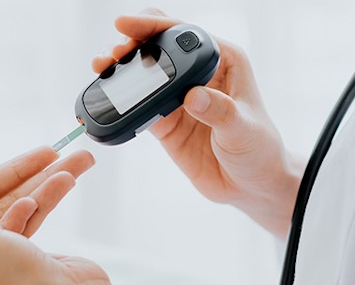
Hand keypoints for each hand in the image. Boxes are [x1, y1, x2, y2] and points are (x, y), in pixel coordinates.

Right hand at [94, 9, 302, 237]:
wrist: (249, 185)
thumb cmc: (259, 150)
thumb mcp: (244, 129)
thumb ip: (220, 111)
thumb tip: (193, 96)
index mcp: (223, 60)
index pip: (184, 33)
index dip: (154, 26)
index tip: (128, 25)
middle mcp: (198, 74)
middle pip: (158, 47)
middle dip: (132, 43)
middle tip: (113, 51)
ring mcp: (178, 97)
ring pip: (143, 74)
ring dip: (120, 68)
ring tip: (100, 66)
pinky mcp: (164, 121)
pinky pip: (137, 106)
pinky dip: (120, 100)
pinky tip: (105, 95)